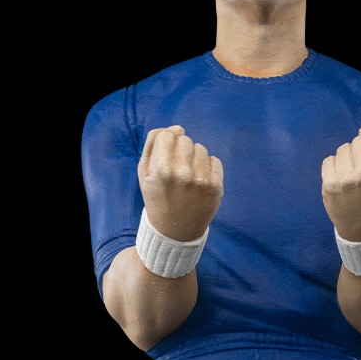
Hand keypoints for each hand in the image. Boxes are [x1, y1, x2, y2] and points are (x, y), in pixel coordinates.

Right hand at [138, 126, 223, 241]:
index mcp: (161, 170)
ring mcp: (202, 180)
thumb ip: (153, 143)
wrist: (174, 231)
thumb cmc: (157, 197)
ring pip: (201, 148)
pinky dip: (208, 167)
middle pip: (185, 140)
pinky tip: (199, 182)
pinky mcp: (216, 187)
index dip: (165, 145)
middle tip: (177, 170)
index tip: (164, 159)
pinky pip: (215, 160)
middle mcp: (183, 173)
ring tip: (188, 176)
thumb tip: (178, 128)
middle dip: (180, 151)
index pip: (167, 135)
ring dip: (194, 158)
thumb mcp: (144, 172)